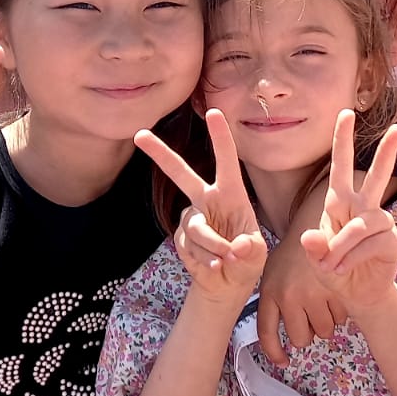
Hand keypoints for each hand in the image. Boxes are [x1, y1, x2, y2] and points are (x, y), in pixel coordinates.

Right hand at [136, 109, 266, 300]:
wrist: (227, 284)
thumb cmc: (247, 260)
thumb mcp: (257, 256)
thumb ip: (250, 250)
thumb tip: (237, 247)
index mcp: (231, 194)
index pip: (227, 161)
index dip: (220, 137)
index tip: (214, 112)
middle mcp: (207, 200)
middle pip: (181, 173)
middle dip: (160, 154)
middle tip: (139, 135)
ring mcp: (191, 217)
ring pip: (196, 227)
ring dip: (212, 247)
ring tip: (224, 261)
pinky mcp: (180, 236)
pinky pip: (189, 246)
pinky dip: (204, 260)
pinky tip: (213, 267)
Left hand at [301, 111, 396, 310]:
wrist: (357, 295)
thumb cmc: (335, 271)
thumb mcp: (316, 260)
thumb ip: (313, 249)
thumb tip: (311, 237)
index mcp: (339, 203)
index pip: (340, 167)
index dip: (342, 141)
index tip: (346, 113)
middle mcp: (363, 207)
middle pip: (376, 176)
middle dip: (386, 152)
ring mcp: (380, 223)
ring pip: (361, 224)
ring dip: (342, 247)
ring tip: (332, 266)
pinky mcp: (391, 240)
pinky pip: (369, 243)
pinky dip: (352, 258)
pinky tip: (345, 269)